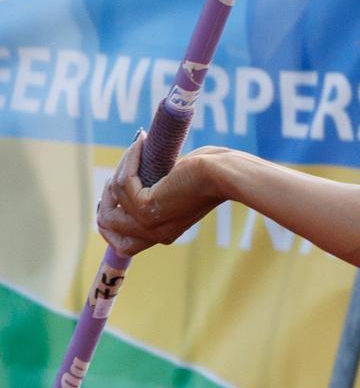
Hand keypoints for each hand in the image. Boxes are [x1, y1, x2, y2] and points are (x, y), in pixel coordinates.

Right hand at [96, 132, 228, 256]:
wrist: (226, 174)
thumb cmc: (212, 174)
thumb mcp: (178, 191)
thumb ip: (156, 193)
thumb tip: (130, 179)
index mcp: (163, 234)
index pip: (123, 244)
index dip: (108, 222)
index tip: (107, 198)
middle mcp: (153, 234)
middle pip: (106, 226)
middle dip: (105, 198)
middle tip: (116, 174)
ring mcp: (148, 223)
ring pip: (112, 199)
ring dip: (119, 170)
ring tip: (135, 150)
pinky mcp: (146, 206)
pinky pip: (123, 182)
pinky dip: (129, 160)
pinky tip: (140, 143)